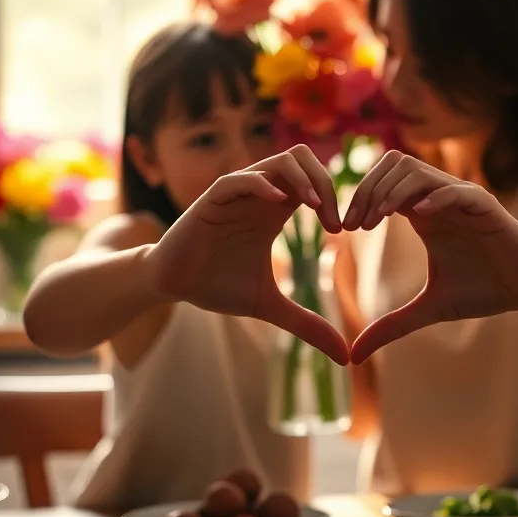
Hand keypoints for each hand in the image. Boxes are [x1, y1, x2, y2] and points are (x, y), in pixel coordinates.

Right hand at [146, 145, 348, 363]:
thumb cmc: (217, 287)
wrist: (173, 286)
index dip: (335, 198)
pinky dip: (262, 183)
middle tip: (334, 218)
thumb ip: (307, 325)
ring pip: (277, 161)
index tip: (343, 230)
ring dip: (302, 178)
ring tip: (315, 206)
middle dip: (325, 181)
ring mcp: (236, 195)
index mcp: (274, 211)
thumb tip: (344, 357)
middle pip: (302, 160)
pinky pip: (239, 178)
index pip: (314, 183)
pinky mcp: (211, 200)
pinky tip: (280, 202)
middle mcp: (259, 196)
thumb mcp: (269, 307)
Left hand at [340, 152, 517, 363]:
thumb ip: (392, 326)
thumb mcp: (429, 310)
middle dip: (368, 189)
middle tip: (355, 223)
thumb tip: (355, 354)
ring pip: (419, 171)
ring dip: (394, 190)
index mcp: (423, 214)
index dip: (358, 200)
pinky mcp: (488, 208)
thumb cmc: (483, 291)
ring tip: (379, 217)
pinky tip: (420, 216)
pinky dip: (437, 197)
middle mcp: (439, 200)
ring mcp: (463, 199)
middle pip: (394, 167)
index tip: (343, 230)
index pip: (382, 186)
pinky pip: (458, 191)